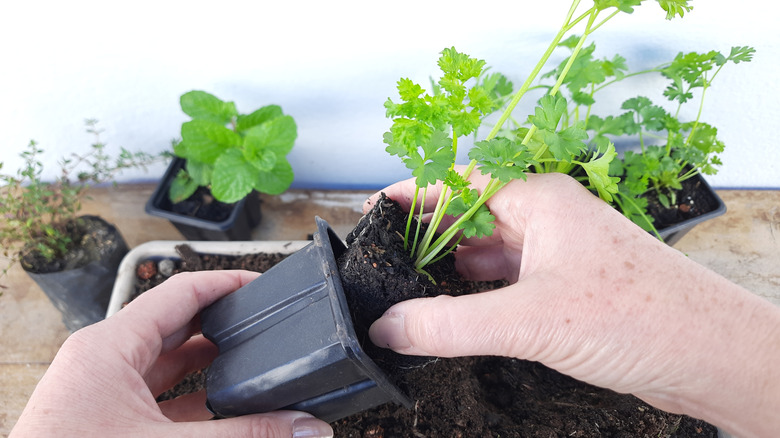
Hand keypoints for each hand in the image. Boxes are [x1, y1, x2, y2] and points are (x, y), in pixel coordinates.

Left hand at [11, 270, 333, 437]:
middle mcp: (102, 360)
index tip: (261, 283)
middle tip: (263, 322)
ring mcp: (101, 389)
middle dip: (221, 323)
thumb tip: (303, 428)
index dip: (225, 282)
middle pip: (175, 323)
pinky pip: (158, 393)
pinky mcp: (105, 417)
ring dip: (208, 362)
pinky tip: (223, 406)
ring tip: (251, 362)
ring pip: (167, 360)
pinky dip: (193, 395)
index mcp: (109, 347)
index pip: (179, 292)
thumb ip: (244, 435)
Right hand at [367, 171, 779, 437]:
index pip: (462, 182)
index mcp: (541, 201)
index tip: (378, 207)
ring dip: (455, 269)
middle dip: (431, 235)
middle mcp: (551, 221)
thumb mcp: (529, 319)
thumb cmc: (642, 316)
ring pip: (493, 252)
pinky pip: (511, 283)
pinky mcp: (570, 291)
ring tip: (412, 286)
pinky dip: (480, 296)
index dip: (417, 192)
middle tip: (387, 258)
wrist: (709, 356)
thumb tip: (390, 326)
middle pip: (474, 216)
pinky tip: (459, 314)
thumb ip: (449, 325)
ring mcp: (562, 256)